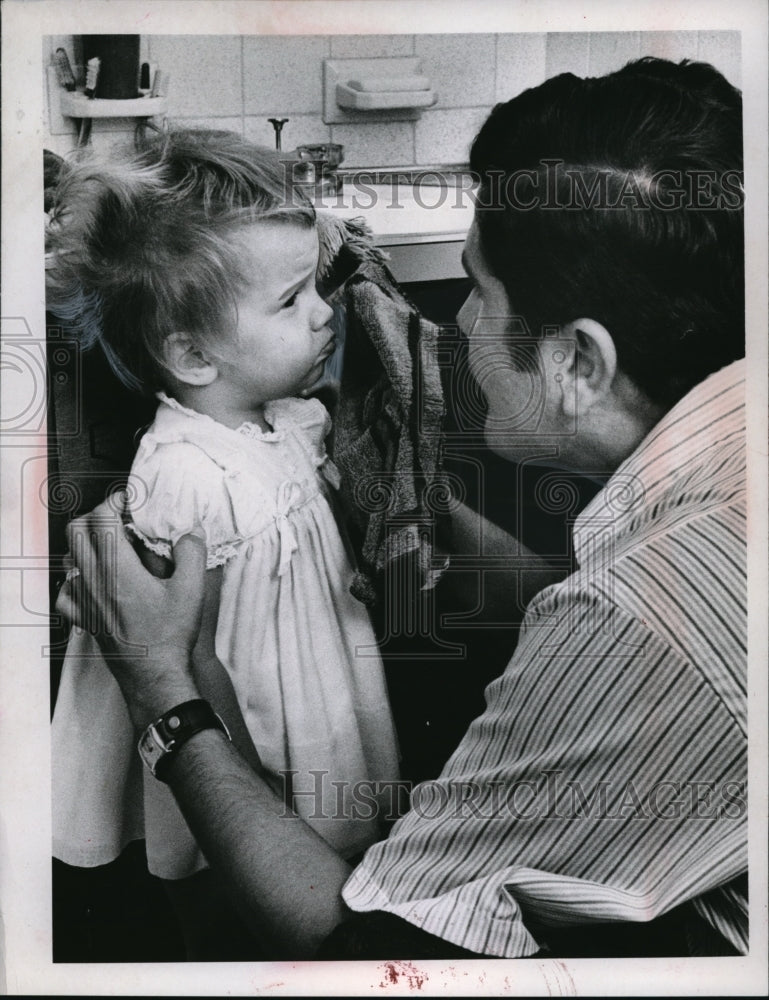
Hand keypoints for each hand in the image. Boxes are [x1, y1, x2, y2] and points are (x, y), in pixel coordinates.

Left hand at [56, 492, 205, 726]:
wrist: (155, 676)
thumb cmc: (170, 636)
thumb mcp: (192, 590)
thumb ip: (192, 552)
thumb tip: (191, 531)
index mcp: (118, 568)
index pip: (101, 518)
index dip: (115, 502)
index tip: (130, 503)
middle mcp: (95, 580)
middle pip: (76, 531)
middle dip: (96, 516)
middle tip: (119, 518)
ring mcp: (85, 600)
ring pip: (69, 558)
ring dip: (86, 544)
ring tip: (111, 546)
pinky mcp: (84, 618)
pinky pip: (66, 591)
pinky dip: (76, 579)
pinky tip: (94, 582)